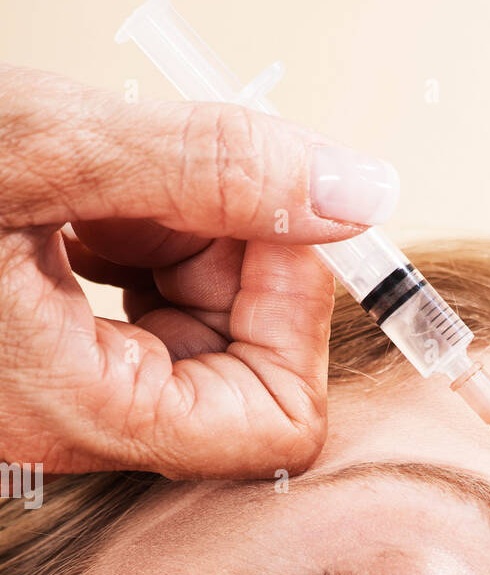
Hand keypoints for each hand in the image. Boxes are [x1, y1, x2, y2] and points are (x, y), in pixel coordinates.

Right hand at [0, 64, 398, 476]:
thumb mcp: (50, 151)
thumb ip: (211, 169)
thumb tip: (354, 193)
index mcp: (92, 415)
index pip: (282, 422)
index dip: (300, 318)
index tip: (276, 220)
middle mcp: (88, 424)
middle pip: (249, 368)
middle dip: (241, 261)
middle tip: (188, 179)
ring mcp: (74, 393)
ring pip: (200, 329)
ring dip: (188, 237)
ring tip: (114, 183)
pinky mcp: (56, 355)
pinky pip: (145, 314)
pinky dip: (143, 242)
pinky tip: (92, 200)